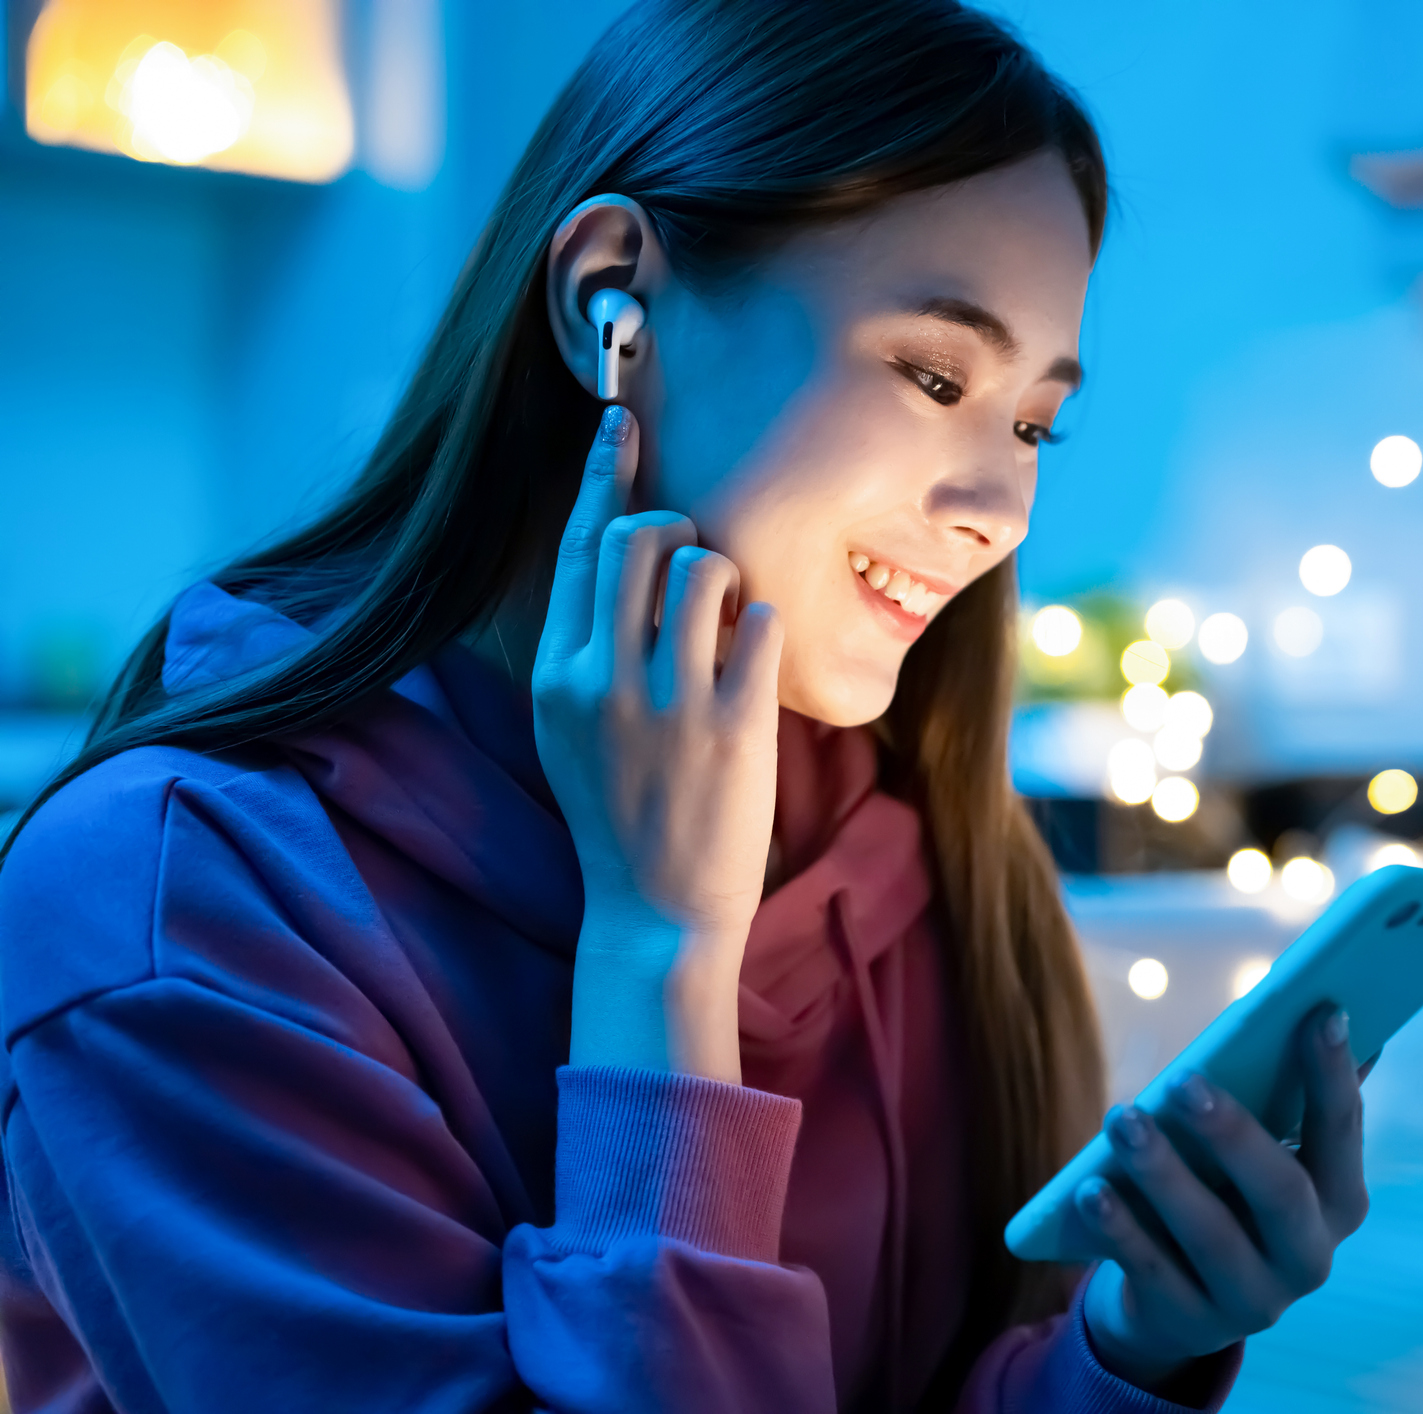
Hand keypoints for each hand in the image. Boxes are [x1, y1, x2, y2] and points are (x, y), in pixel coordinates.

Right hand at [533, 404, 782, 1077]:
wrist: (654, 915)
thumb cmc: (622, 811)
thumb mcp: (573, 725)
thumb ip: (587, 644)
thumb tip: (619, 552)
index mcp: (556, 674)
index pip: (579, 547)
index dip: (605, 474)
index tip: (622, 422)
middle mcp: (602, 678)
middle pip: (643, 535)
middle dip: (679, 531)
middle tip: (696, 573)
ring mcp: (670, 702)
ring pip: (706, 565)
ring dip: (728, 576)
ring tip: (727, 624)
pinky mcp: (734, 727)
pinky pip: (763, 623)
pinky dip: (766, 627)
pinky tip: (755, 659)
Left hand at [1074, 1005, 1370, 1393]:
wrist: (1181, 1300)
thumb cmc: (1229, 1193)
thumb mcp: (1262, 1153)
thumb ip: (1290, 1096)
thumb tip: (1324, 1004)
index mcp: (1340, 1201)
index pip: (1343, 1131)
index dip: (1334, 1075)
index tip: (1319, 1012)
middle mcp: (1310, 1257)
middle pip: (1280, 1193)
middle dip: (1232, 1134)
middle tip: (1182, 1081)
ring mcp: (1254, 1300)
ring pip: (1211, 1236)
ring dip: (1163, 1174)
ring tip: (1122, 1119)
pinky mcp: (1192, 1323)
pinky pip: (1153, 1272)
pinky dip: (1121, 1228)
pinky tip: (1091, 1187)